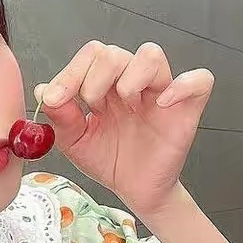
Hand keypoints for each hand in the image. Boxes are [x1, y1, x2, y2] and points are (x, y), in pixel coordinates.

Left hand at [36, 41, 213, 218]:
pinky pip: (199, 80)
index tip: (56, 98)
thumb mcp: (74, 141)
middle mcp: (130, 82)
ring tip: (126, 105)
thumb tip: (44, 89)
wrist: (133, 190)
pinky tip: (162, 104)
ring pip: (151, 55)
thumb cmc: (108, 160)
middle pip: (114, 52)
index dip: (70, 72)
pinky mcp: (187, 107)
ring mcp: (160, 91)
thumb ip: (60, 116)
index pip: (90, 56)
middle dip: (94, 77)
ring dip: (130, 77)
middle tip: (92, 106)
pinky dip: (181, 86)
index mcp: (103, 85)